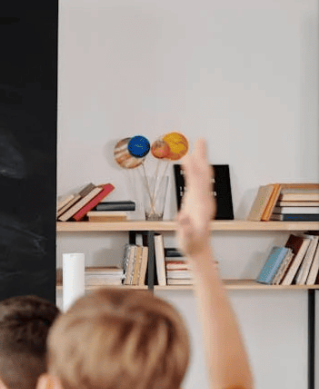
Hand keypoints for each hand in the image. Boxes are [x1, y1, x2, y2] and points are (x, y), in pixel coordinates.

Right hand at [175, 138, 215, 259]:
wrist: (199, 249)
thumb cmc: (192, 244)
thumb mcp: (188, 238)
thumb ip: (187, 227)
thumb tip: (183, 217)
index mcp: (201, 205)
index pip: (197, 182)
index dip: (192, 168)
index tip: (188, 155)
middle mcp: (204, 199)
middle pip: (203, 173)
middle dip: (202, 156)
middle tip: (200, 139)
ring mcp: (202, 199)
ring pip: (202, 175)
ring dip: (200, 160)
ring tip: (197, 146)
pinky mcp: (198, 201)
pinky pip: (197, 181)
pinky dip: (194, 170)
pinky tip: (190, 164)